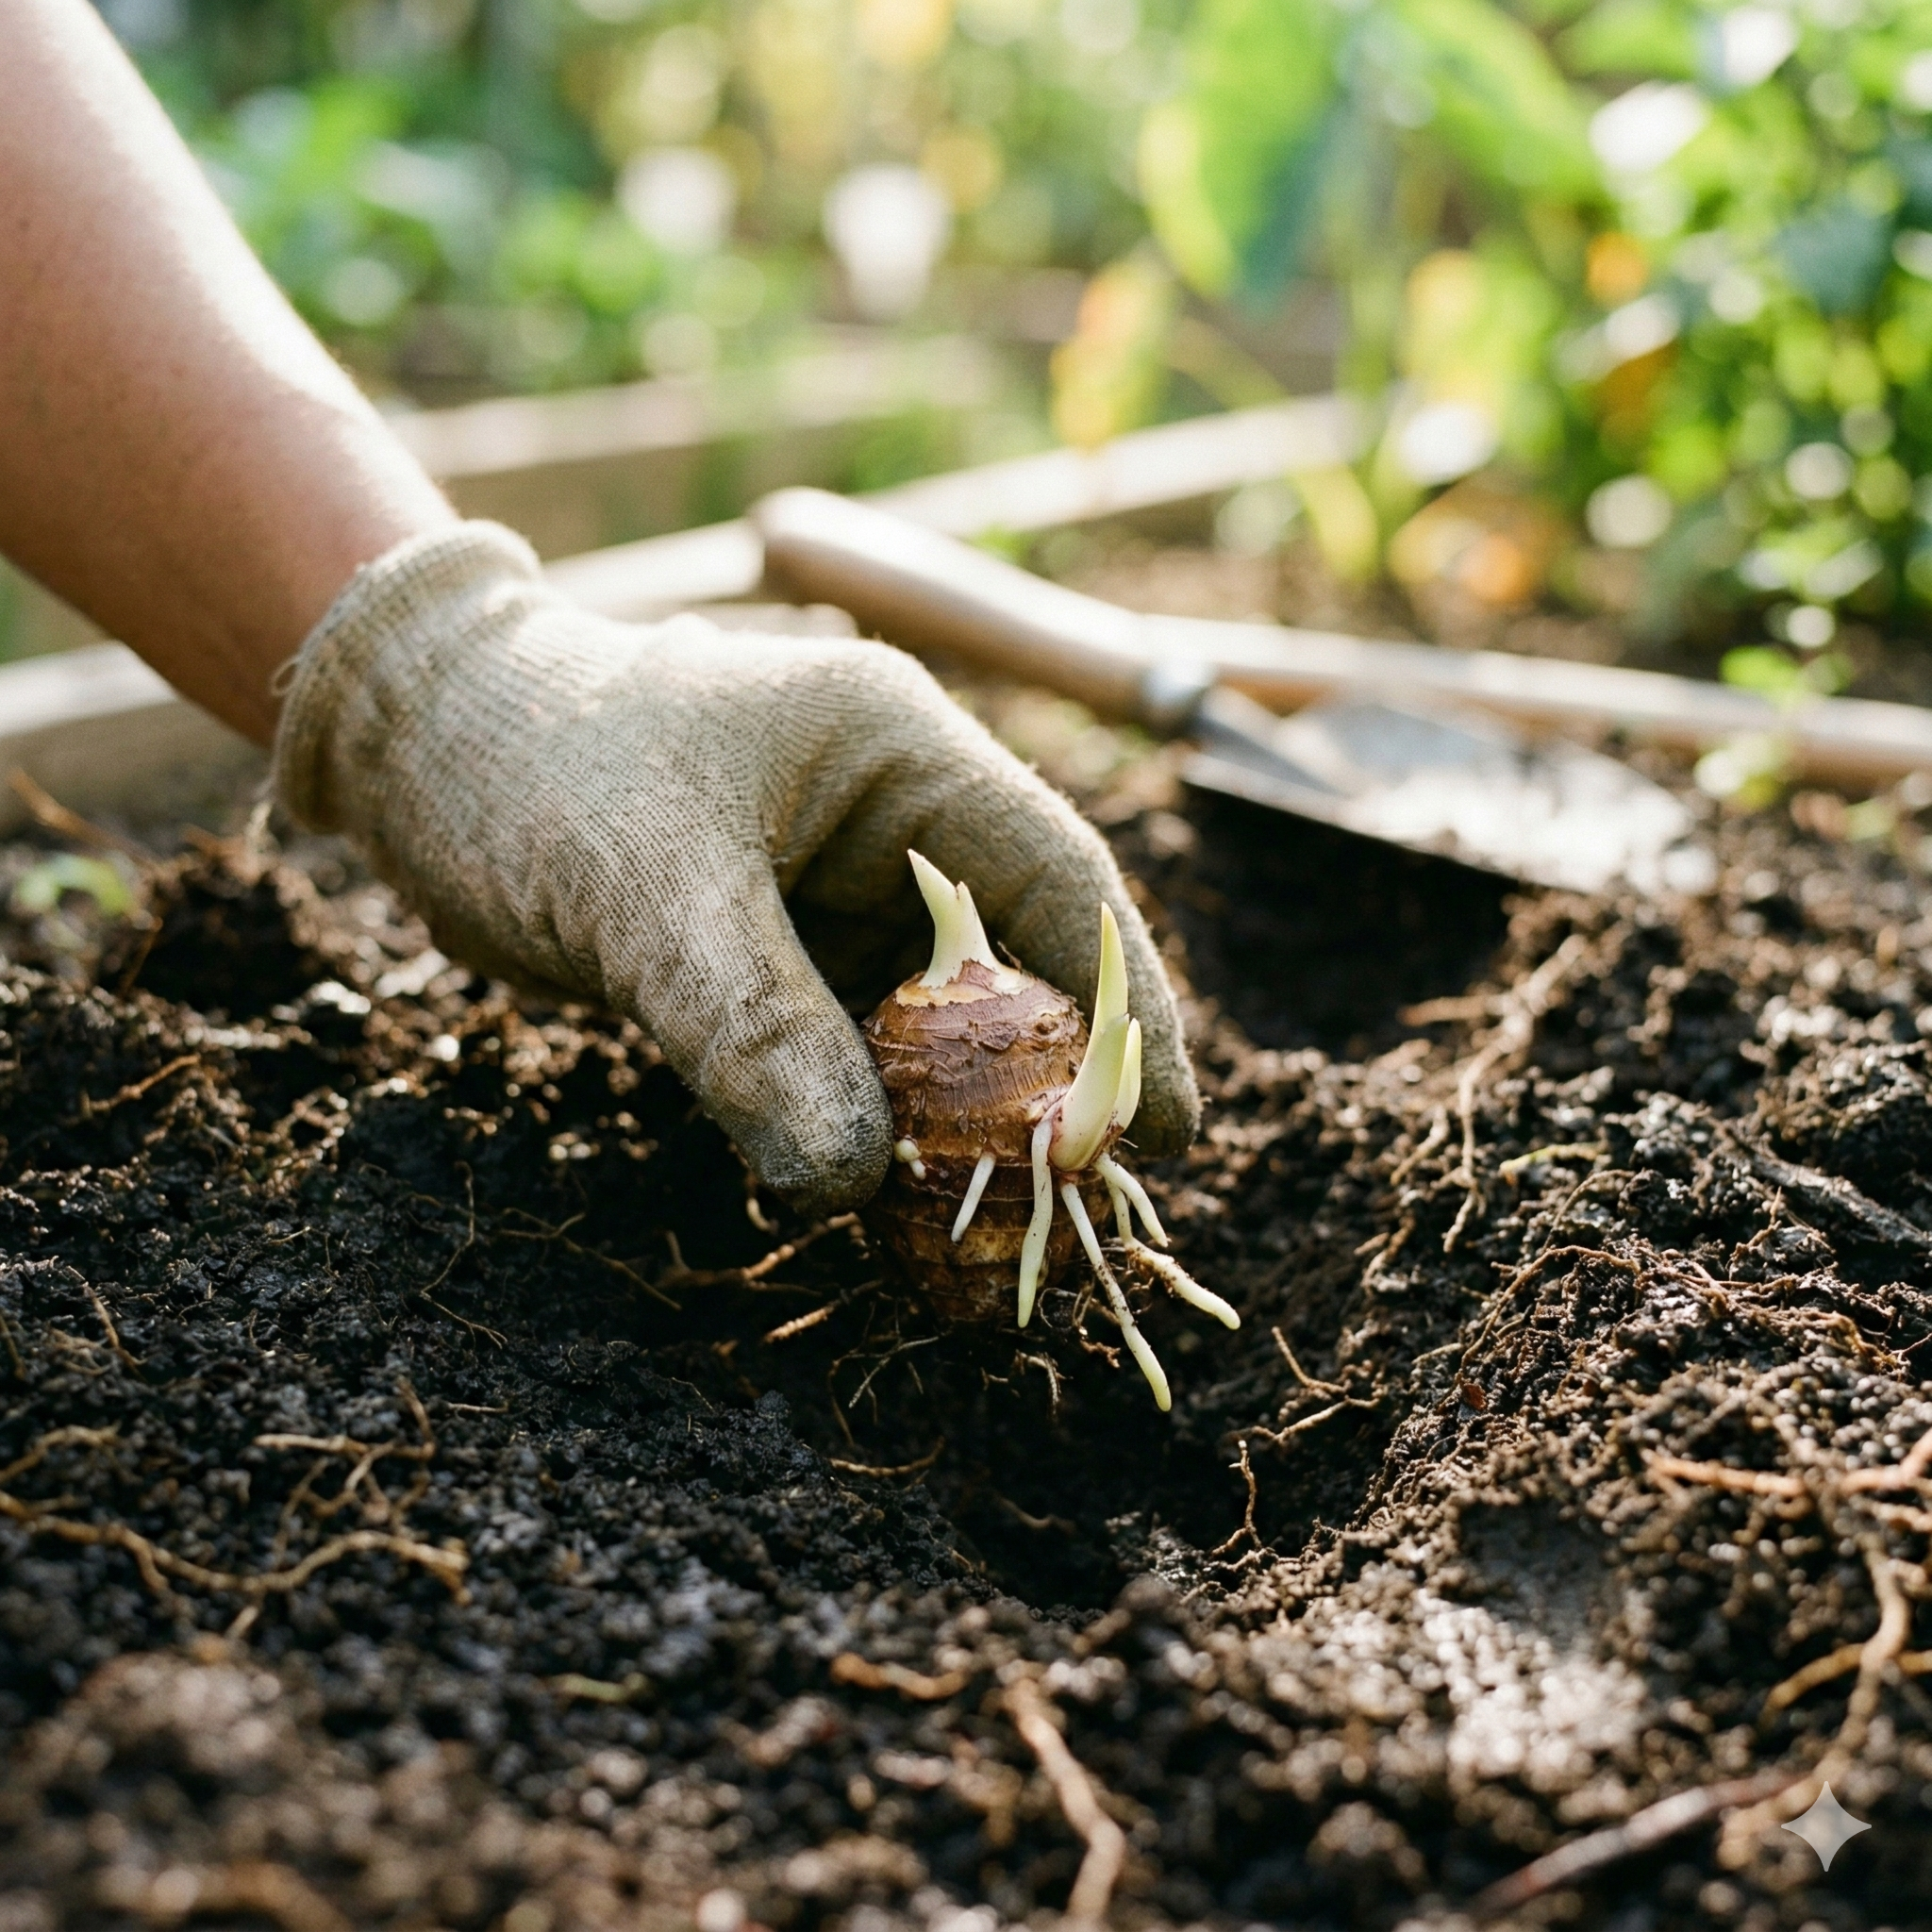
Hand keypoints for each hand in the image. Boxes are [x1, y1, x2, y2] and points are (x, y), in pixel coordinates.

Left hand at [274, 524, 1199, 1212]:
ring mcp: (828, 889)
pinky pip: (847, 1049)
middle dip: (1046, 1088)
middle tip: (1073, 1213)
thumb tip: (853, 1184)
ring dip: (954, 1122)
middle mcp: (887, 819)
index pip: (1062, 881)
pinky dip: (867, 1122)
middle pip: (1014, 965)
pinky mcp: (771, 951)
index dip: (1128, 1009)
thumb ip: (749, 1026)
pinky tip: (879, 1200)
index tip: (1162, 1133)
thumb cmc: (530, 768)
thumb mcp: (645, 890)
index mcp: (899, 752)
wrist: (413, 749)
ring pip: (932, 1023)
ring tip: (985, 1234)